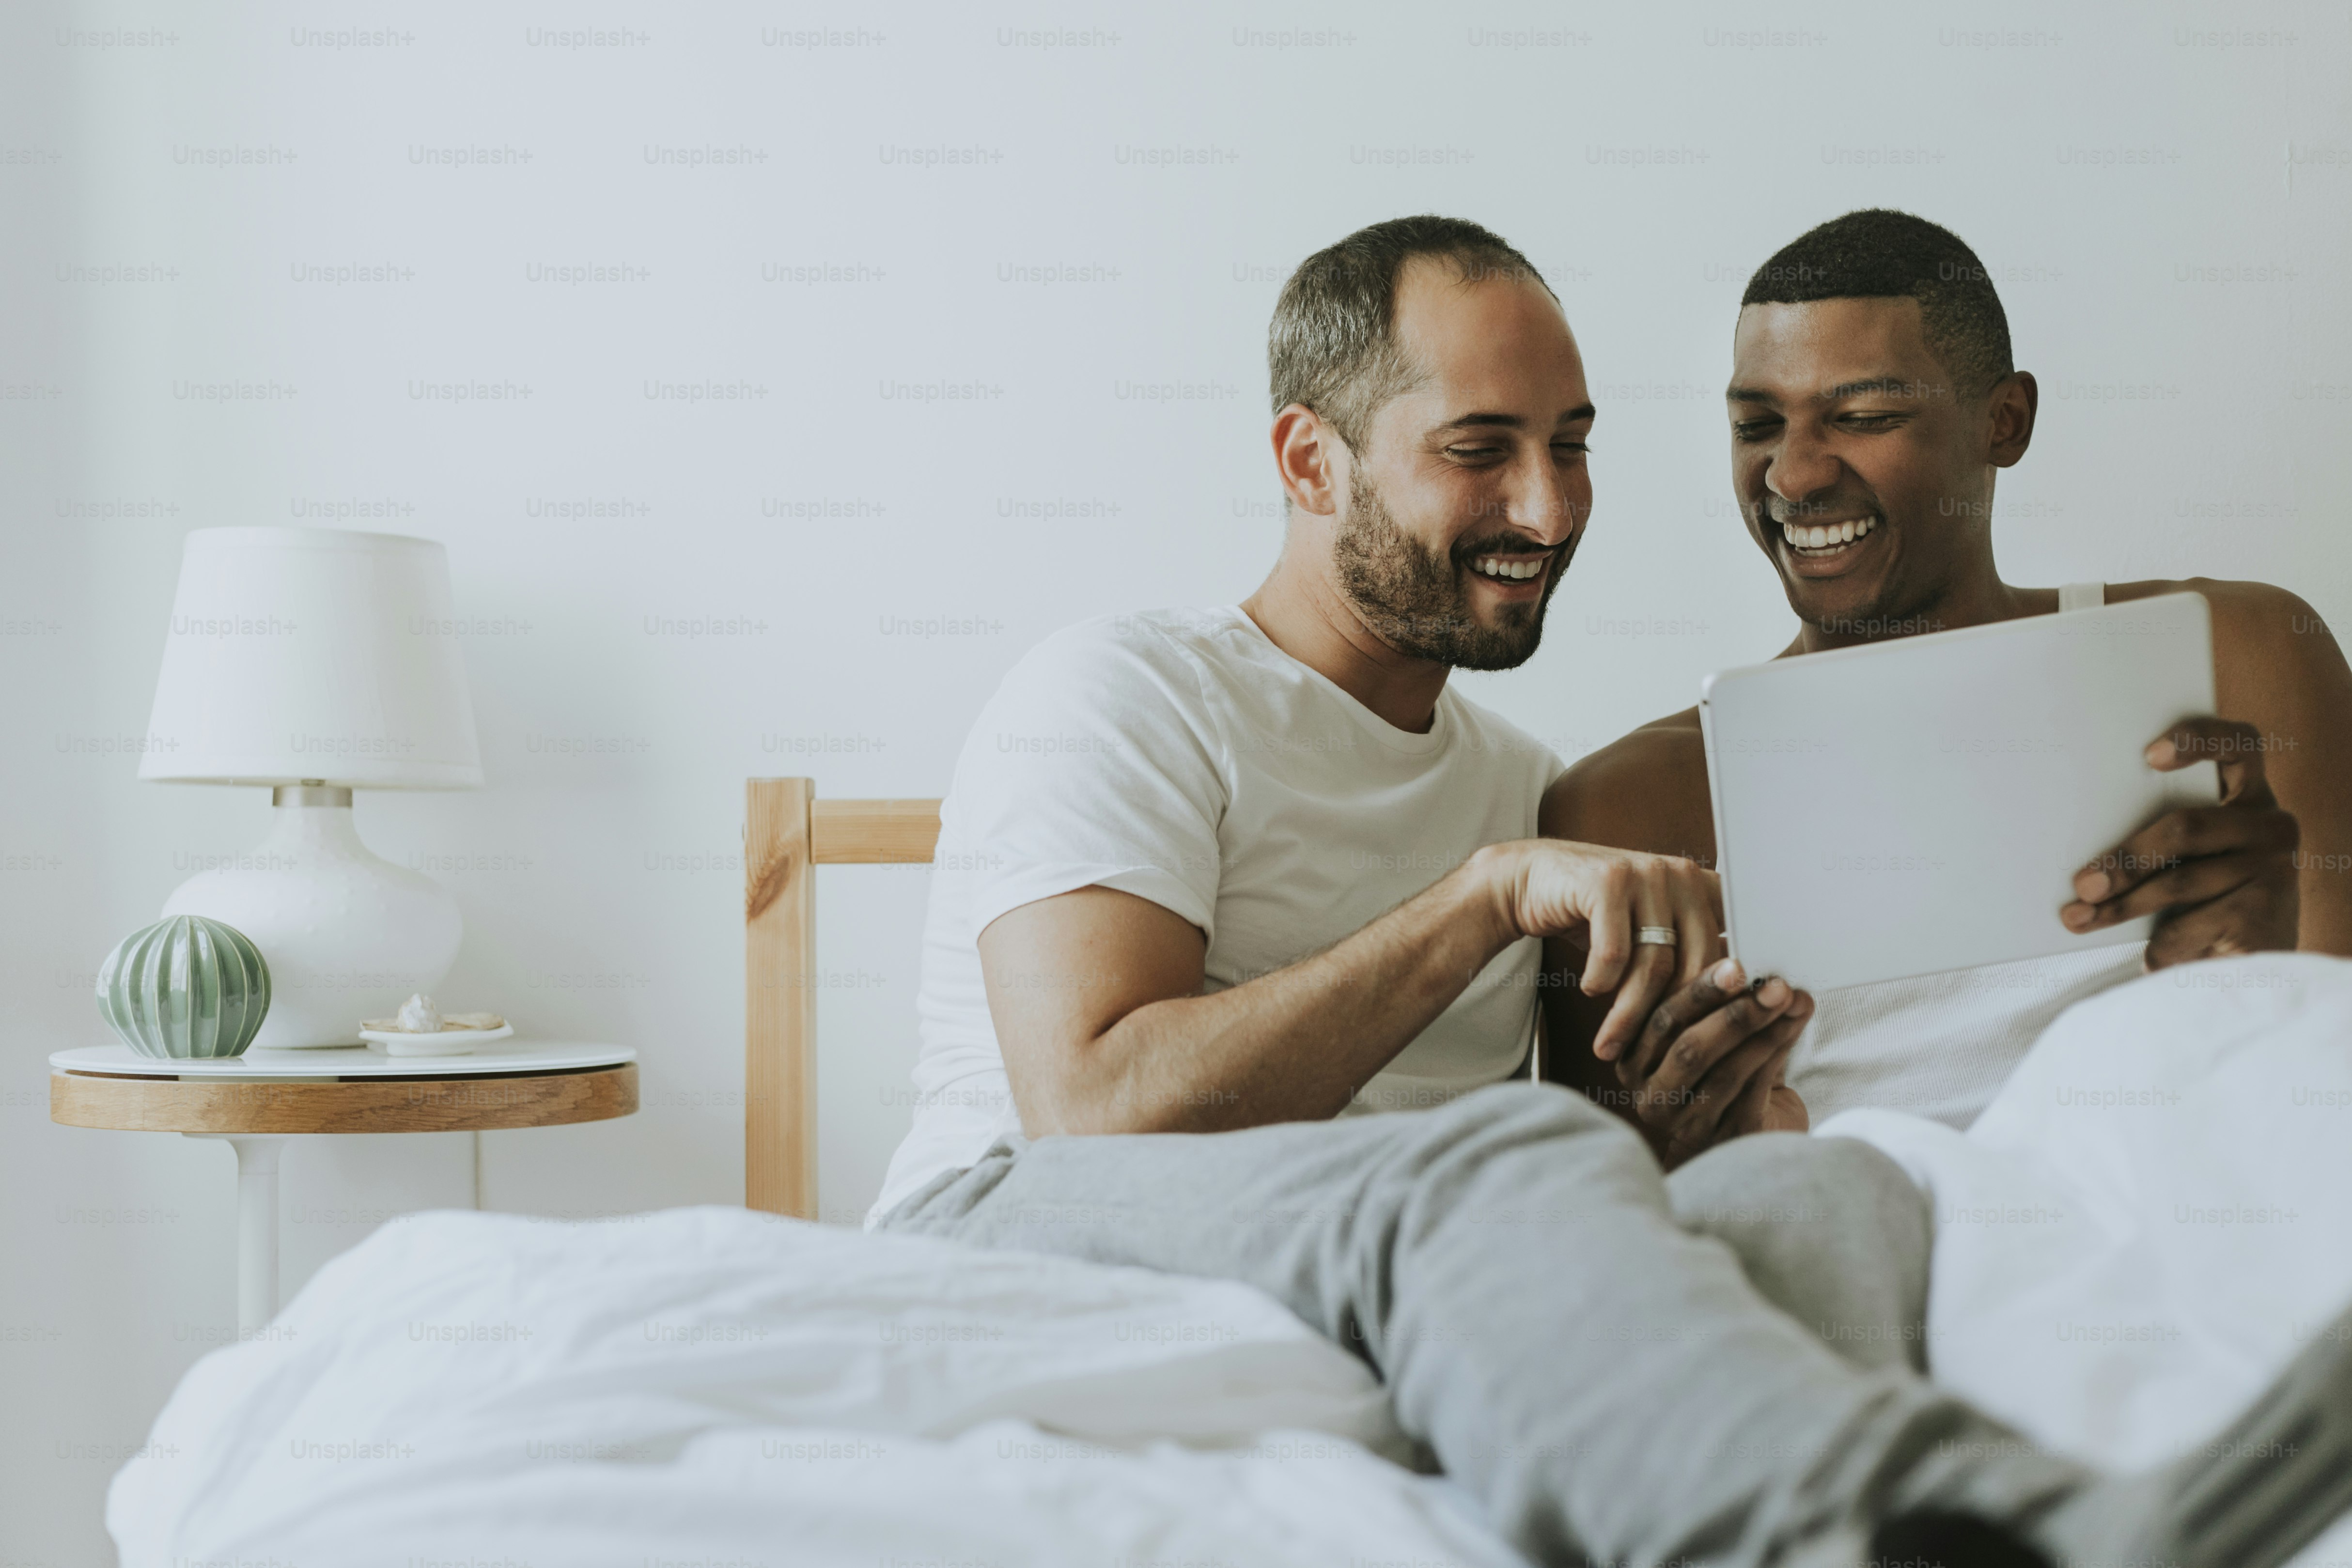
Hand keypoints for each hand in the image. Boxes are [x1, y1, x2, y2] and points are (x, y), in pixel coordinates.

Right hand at [1502, 840, 1722, 1061]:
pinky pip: (1614, 954)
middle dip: (1672, 1020)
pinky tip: (1592, 989)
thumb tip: (1728, 1008)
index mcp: (1700, 886)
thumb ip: (1686, 948)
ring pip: (1652, 965)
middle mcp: (1680, 875)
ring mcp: (1645, 874)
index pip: (1730, 949)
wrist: (1535, 879)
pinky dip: (1601, 982)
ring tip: (1611, 1043)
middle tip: (1653, 1058)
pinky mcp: (1607, 882)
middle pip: (1695, 965)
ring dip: (1629, 1014)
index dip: (1723, 997)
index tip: (1708, 1041)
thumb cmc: (1597, 914)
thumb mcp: (1649, 927)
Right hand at [1603, 957, 1812, 1166]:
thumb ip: (1714, 999)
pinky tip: (1793, 1028)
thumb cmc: (1722, 1076)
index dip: (1699, 991)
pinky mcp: (1725, 1139)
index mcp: (1635, 1061)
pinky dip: (1775, 1055)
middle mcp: (1652, 1096)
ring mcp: (1686, 1123)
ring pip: (1723, 1071)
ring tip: (1792, 1001)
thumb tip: (1739, 947)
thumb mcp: (1707, 1033)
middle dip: (1734, 1011)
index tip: (1735, 965)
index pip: (1661, 1021)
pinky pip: (1751, 1092)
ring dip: (1762, 1031)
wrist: (1743, 1141)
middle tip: (1772, 985)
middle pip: (1689, 1048)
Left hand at [2062, 717, 2300, 967]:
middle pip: (2186, 828)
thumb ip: (2157, 839)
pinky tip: (2150, 957)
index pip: (2239, 747)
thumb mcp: (2185, 860)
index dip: (2199, 740)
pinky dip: (2162, 946)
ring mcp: (2275, 869)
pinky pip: (2192, 925)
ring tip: (2081, 918)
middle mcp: (2270, 826)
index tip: (2151, 755)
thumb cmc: (2204, 898)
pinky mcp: (2267, 915)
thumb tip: (2087, 857)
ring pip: (2179, 882)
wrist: (2251, 965)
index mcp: (2248, 798)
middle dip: (2126, 858)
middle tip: (2084, 883)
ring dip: (2123, 906)